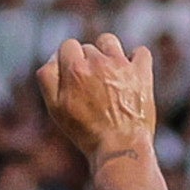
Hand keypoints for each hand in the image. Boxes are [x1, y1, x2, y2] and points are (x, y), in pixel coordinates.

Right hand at [37, 34, 158, 166]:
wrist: (120, 147)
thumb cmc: (85, 132)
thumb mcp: (55, 108)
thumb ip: (48, 78)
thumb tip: (53, 58)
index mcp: (75, 68)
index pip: (68, 46)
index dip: (68, 60)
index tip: (72, 78)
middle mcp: (98, 61)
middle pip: (88, 48)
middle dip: (86, 63)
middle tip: (90, 89)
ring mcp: (121, 65)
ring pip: (109, 42)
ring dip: (106, 53)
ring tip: (107, 74)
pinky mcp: (141, 73)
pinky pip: (140, 52)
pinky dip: (135, 59)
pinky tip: (130, 73)